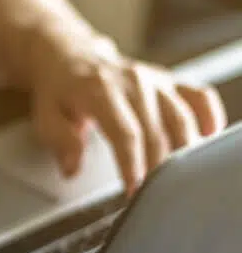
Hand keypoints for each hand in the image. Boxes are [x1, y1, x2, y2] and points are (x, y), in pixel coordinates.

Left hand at [30, 37, 226, 194]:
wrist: (69, 56)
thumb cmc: (59, 90)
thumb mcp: (45, 116)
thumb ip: (60, 141)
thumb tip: (72, 168)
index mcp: (99, 90)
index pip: (125, 133)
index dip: (133, 165)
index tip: (134, 192)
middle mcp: (132, 81)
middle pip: (154, 131)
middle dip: (155, 168)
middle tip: (152, 197)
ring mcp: (153, 80)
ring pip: (180, 118)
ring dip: (182, 152)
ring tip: (177, 181)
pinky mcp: (168, 81)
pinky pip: (198, 97)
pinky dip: (208, 117)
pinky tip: (207, 138)